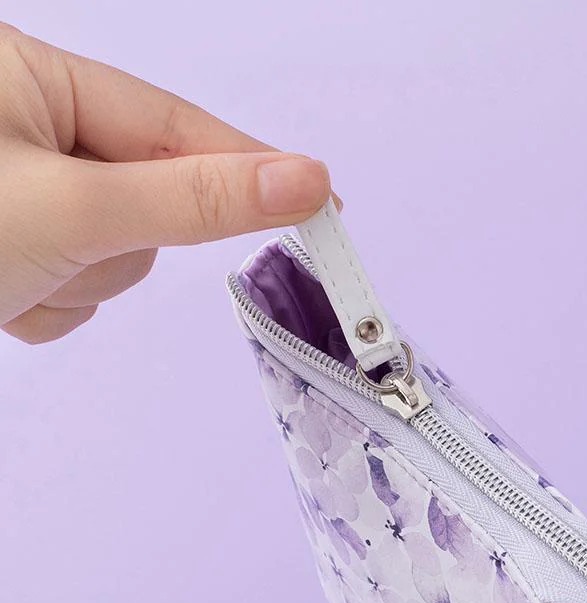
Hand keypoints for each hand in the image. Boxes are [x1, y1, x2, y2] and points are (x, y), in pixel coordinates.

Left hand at [0, 23, 334, 343]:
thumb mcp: (75, 209)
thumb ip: (193, 199)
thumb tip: (302, 182)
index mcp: (36, 82)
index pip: (174, 128)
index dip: (250, 168)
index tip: (323, 201)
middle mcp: (29, 129)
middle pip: (145, 200)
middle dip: (116, 245)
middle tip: (60, 253)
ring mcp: (21, 192)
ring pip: (113, 253)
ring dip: (79, 281)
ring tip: (18, 276)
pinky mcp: (15, 248)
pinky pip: (77, 284)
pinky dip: (52, 304)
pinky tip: (7, 295)